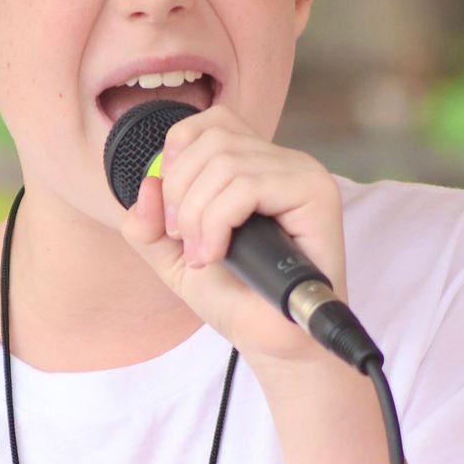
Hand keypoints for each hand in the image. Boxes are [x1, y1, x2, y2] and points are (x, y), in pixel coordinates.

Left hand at [120, 105, 347, 365]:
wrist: (273, 341)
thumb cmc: (237, 298)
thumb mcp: (174, 259)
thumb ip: (148, 226)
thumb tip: (147, 185)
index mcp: (255, 164)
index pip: (209, 122)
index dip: (177, 159)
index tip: (172, 215)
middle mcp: (282, 161)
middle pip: (210, 141)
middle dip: (180, 194)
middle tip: (185, 241)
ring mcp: (302, 174)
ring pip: (225, 163)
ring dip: (198, 215)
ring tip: (204, 254)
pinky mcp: (315, 193)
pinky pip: (247, 186)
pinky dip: (218, 221)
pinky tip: (218, 253)